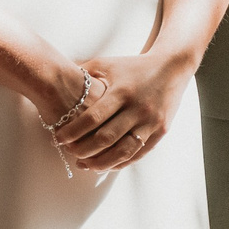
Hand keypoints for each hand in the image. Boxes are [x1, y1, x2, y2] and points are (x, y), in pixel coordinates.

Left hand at [59, 52, 191, 171]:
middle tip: (68, 151)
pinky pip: (138, 153)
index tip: (58, 138)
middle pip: (105, 138)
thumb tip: (56, 78)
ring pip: (122, 151)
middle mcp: (137, 108)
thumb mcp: (108, 64)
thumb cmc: (133, 66)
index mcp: (122, 92)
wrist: (172, 67)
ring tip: (84, 164)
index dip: (72, 132)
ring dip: (100, 162)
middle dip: (82, 149)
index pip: (92, 118)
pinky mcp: (161, 130)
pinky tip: (105, 165)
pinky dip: (120, 163)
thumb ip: (84, 73)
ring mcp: (151, 121)